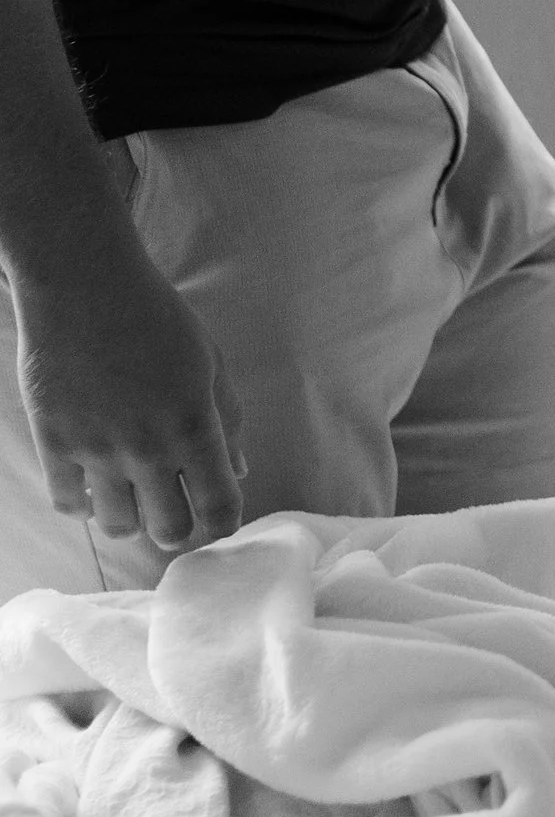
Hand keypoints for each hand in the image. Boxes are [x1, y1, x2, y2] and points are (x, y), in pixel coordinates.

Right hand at [14, 224, 246, 552]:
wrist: (84, 286)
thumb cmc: (157, 317)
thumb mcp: (211, 362)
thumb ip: (227, 421)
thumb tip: (238, 470)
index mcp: (195, 427)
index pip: (219, 507)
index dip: (224, 525)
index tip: (219, 520)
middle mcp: (148, 449)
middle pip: (169, 530)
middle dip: (177, 530)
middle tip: (173, 513)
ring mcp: (97, 451)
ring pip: (117, 527)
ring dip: (130, 520)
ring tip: (131, 497)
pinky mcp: (54, 443)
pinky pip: (68, 503)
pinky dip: (83, 504)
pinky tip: (92, 485)